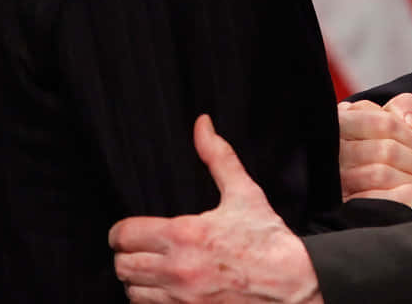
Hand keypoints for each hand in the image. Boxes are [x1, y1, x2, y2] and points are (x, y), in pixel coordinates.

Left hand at [109, 115, 321, 302]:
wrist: (291, 283)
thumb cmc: (267, 238)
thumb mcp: (243, 192)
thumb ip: (217, 156)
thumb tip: (202, 125)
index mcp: (185, 234)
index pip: (126, 235)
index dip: (121, 231)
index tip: (126, 231)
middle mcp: (177, 269)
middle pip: (123, 265)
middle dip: (127, 254)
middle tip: (138, 248)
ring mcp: (180, 298)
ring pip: (132, 292)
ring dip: (137, 279)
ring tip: (151, 268)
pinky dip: (150, 299)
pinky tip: (165, 288)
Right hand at [338, 93, 411, 218]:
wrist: (341, 181)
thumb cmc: (369, 143)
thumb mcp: (383, 116)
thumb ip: (402, 108)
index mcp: (342, 120)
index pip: (384, 123)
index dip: (411, 137)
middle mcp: (333, 148)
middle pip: (385, 151)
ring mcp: (334, 178)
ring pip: (380, 175)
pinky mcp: (340, 205)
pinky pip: (371, 202)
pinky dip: (401, 198)